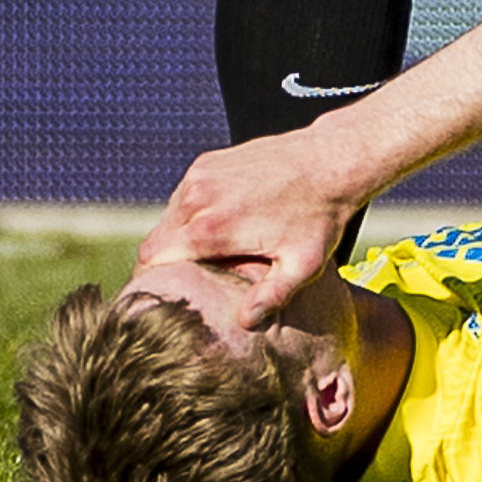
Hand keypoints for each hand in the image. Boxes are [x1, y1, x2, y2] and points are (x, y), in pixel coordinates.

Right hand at [140, 128, 372, 330]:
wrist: (330, 159)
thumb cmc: (319, 216)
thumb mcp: (303, 264)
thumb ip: (271, 295)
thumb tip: (244, 322)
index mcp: (212, 227)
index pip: (153, 261)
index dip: (152, 284)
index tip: (164, 300)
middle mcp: (197, 197)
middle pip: (155, 243)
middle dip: (164, 266)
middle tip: (185, 286)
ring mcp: (200, 175)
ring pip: (166, 219)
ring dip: (177, 240)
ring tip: (205, 260)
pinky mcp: (206, 163)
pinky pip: (183, 198)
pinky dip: (190, 215)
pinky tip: (217, 228)